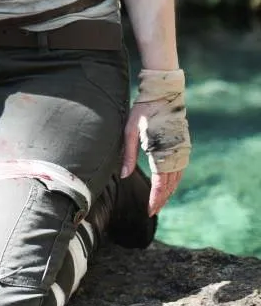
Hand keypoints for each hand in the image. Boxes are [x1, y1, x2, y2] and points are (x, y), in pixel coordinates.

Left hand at [121, 101, 185, 215]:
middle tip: (152, 211)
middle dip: (162, 199)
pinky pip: (179, 169)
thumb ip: (128, 154)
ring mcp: (181, 149)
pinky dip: (173, 180)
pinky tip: (167, 184)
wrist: (163, 93)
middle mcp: (175, 153)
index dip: (155, 199)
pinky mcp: (182, 145)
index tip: (149, 211)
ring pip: (177, 178)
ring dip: (168, 191)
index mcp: (161, 152)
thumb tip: (123, 176)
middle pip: (170, 185)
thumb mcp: (130, 130)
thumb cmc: (144, 110)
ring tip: (158, 201)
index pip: (161, 184)